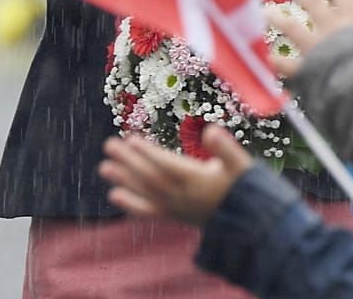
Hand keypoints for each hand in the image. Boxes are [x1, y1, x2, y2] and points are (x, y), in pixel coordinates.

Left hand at [98, 123, 252, 226]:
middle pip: (150, 177)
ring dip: (124, 180)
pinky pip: (150, 212)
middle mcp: (182, 196)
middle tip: (109, 146)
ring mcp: (176, 208)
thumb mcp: (241, 164)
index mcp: (197, 180)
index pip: (166, 165)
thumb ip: (225, 148)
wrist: (247, 222)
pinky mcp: (175, 216)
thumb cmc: (245, 188)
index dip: (148, 153)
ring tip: (104, 167)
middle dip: (129, 161)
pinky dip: (132, 205)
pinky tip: (114, 195)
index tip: (131, 140)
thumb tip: (211, 130)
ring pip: (146, 193)